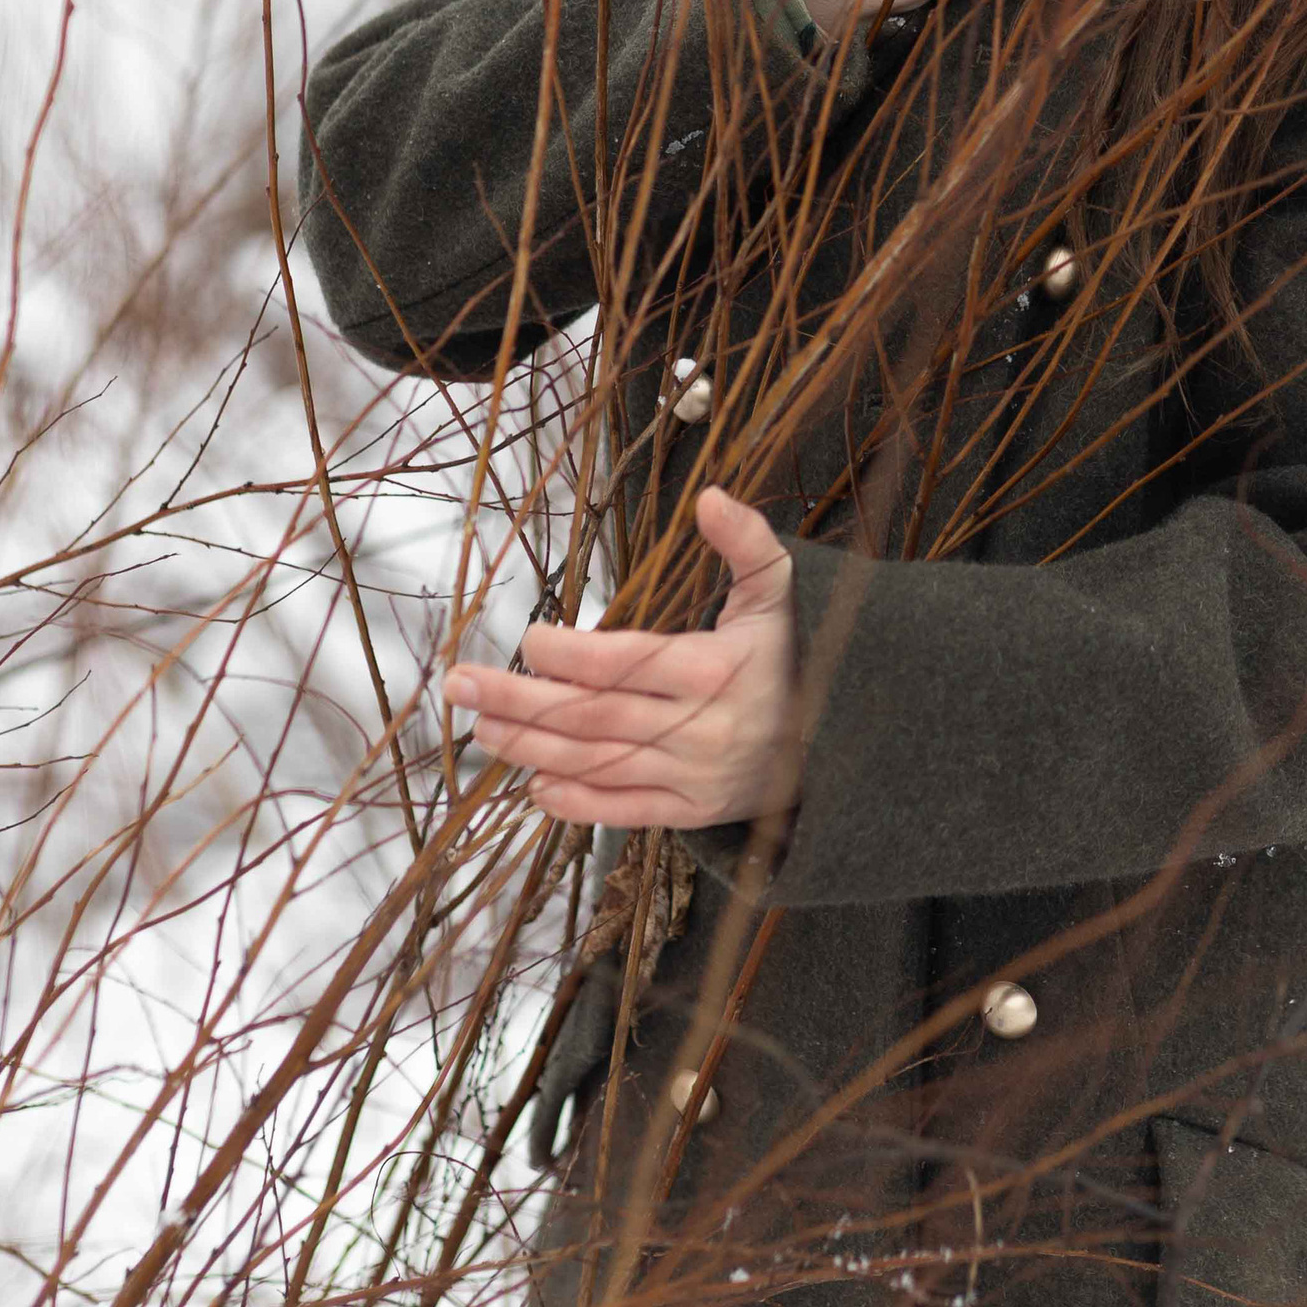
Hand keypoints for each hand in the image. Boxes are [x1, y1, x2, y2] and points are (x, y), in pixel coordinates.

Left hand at [440, 487, 799, 829]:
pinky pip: (627, 811)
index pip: (624, 663)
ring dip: (532, 750)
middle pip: (592, 717)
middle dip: (520, 702)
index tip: (527, 638)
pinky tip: (535, 788)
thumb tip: (709, 495)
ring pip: (598, 765)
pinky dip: (579, 805)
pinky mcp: (694, 810)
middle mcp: (699, 727)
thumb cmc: (796, 649)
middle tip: (460, 685)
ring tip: (480, 731)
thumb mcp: (780, 587)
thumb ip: (744, 541)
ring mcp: (694, 774)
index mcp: (715, 668)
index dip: (568, 655)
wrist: (846, 735)